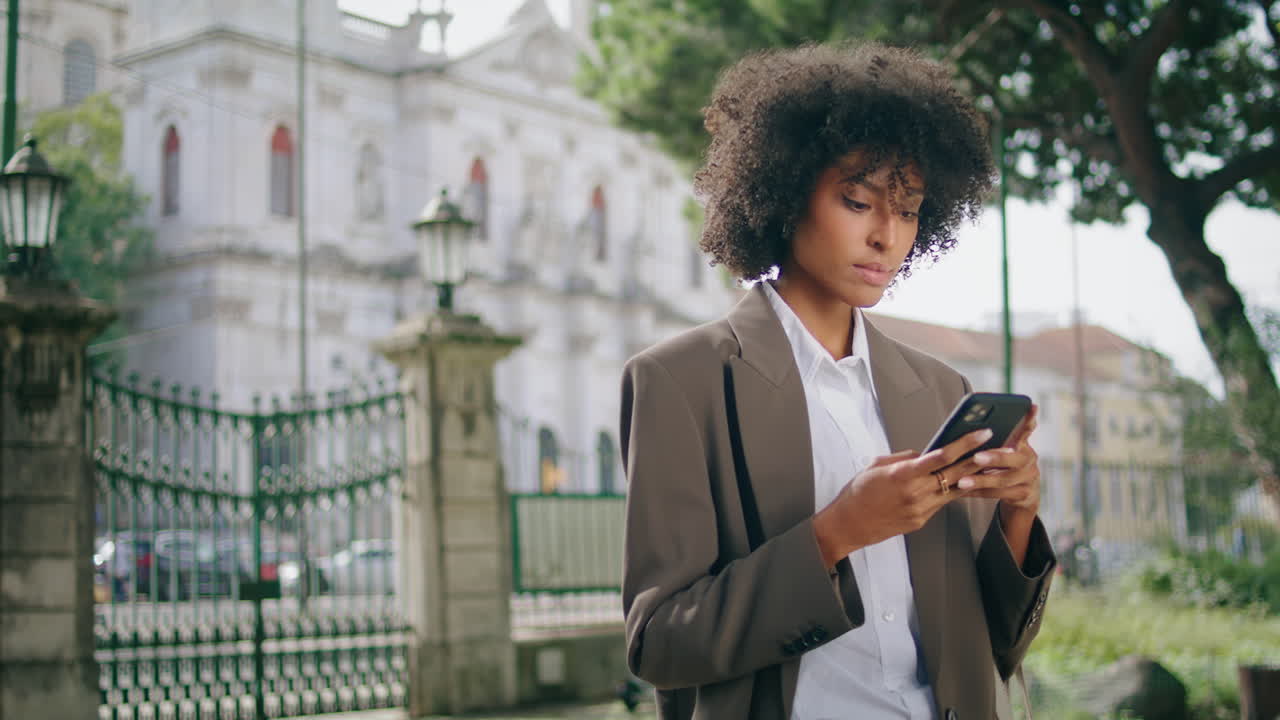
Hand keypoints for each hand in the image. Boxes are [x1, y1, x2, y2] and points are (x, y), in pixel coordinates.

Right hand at [812, 427, 991, 568]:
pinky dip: (950, 491)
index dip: (965, 444)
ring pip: (953, 490)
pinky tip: (960, 483)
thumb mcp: (876, 465)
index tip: (982, 433)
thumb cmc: (858, 492)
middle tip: (998, 446)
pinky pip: (940, 502)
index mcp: (903, 475)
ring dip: (970, 477)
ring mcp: (920, 510)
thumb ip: (904, 458)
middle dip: (978, 458)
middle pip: (956, 473)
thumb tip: (924, 454)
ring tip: (985, 464)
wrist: (848, 525)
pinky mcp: (921, 521)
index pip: (941, 456)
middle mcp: (915, 493)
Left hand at [953, 404, 1040, 516]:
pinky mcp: (1024, 496)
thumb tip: (966, 422)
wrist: (1022, 495)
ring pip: (1004, 480)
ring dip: (981, 480)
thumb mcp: (1003, 450)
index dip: (1030, 419)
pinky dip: (979, 492)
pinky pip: (998, 495)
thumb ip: (994, 438)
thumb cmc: (1003, 466)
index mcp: (1023, 444)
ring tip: (961, 481)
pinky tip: (962, 491)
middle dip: (995, 457)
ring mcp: (1029, 479)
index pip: (1027, 429)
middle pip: (1015, 458)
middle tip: (977, 457)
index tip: (1031, 407)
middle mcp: (1029, 459)